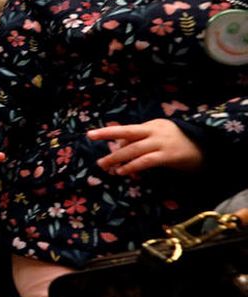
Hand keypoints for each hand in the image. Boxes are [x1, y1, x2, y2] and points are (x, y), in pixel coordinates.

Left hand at [88, 119, 202, 175]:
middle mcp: (156, 131)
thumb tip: (119, 148)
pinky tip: (123, 171)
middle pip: (128, 133)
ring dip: (118, 158)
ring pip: (135, 149)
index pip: (127, 129)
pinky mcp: (169, 155)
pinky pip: (146, 161)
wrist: (206, 149)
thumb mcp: (158, 137)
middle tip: (92, 147)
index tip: (90, 135)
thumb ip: (140, 141)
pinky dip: (133, 166)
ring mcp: (162, 142)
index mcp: (152, 125)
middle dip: (108, 138)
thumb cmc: (177, 144)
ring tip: (105, 166)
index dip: (108, 131)